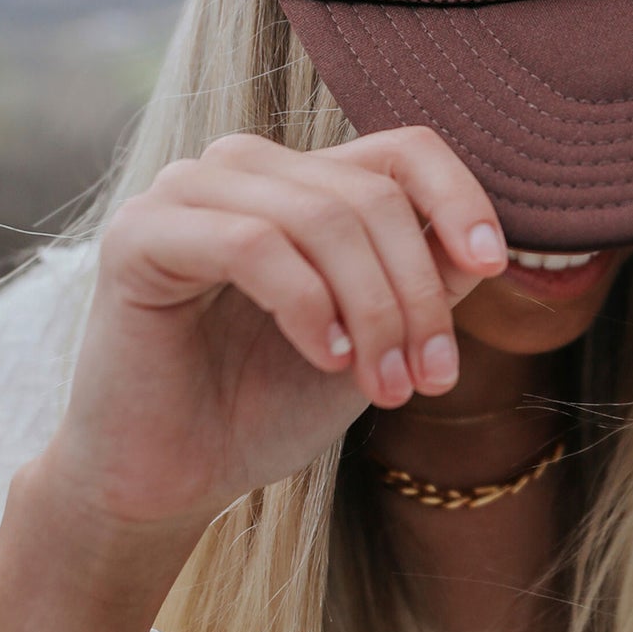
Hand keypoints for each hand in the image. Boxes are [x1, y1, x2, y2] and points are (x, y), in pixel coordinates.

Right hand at [35, 127, 507, 536]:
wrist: (169, 480)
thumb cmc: (263, 409)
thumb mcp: (371, 342)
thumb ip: (421, 283)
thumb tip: (482, 246)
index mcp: (300, 183)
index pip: (402, 150)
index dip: (458, 197)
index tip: (494, 266)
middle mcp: (243, 170)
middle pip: (371, 195)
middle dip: (417, 295)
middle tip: (428, 379)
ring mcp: (185, 193)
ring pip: (321, 217)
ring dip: (373, 310)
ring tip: (384, 386)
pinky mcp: (139, 235)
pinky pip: (253, 244)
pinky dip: (307, 305)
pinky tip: (326, 359)